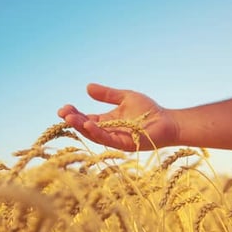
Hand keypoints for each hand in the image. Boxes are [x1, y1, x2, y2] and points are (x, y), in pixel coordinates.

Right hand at [58, 83, 178, 150]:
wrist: (168, 122)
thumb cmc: (149, 111)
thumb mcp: (125, 97)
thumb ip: (107, 94)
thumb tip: (87, 87)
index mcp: (107, 122)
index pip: (86, 118)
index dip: (74, 114)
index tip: (63, 108)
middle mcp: (109, 132)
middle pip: (86, 127)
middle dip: (74, 121)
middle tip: (62, 113)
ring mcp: (116, 139)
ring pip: (94, 134)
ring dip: (81, 127)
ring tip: (70, 118)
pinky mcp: (124, 144)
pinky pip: (108, 139)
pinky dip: (97, 132)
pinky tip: (89, 123)